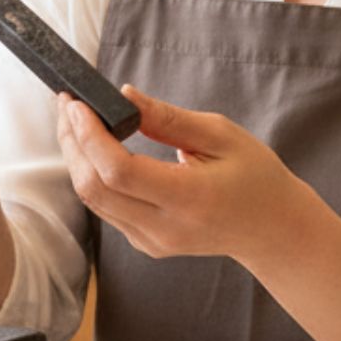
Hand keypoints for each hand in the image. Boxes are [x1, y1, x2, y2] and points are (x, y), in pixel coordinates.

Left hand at [55, 84, 319, 265]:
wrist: (272, 229)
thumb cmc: (254, 175)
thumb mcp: (221, 135)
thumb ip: (168, 118)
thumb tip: (123, 96)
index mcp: (189, 198)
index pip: (119, 171)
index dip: (89, 136)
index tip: (76, 104)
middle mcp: (165, 227)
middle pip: (94, 188)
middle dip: (72, 143)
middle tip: (68, 105)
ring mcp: (153, 241)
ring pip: (93, 200)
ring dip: (77, 158)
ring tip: (75, 120)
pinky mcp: (146, 244)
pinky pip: (106, 209)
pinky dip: (92, 175)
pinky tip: (95, 148)